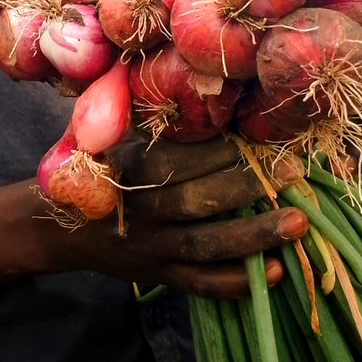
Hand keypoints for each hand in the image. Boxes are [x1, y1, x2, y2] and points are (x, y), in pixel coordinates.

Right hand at [54, 135, 307, 299]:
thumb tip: (194, 78)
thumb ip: (145, 112)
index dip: (222, 150)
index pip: (180, 159)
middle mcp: (142, 210)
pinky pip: (202, 283)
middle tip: (293, 173)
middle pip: (197, 201)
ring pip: (206, 246)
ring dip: (254, 236)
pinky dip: (238, 283)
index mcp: (131, 168)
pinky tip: (278, 272)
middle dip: (246, 187)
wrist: (62, 229)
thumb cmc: (98, 167)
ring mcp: (153, 248)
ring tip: (299, 223)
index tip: (263, 138)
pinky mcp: (162, 275)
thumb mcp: (110, 133)